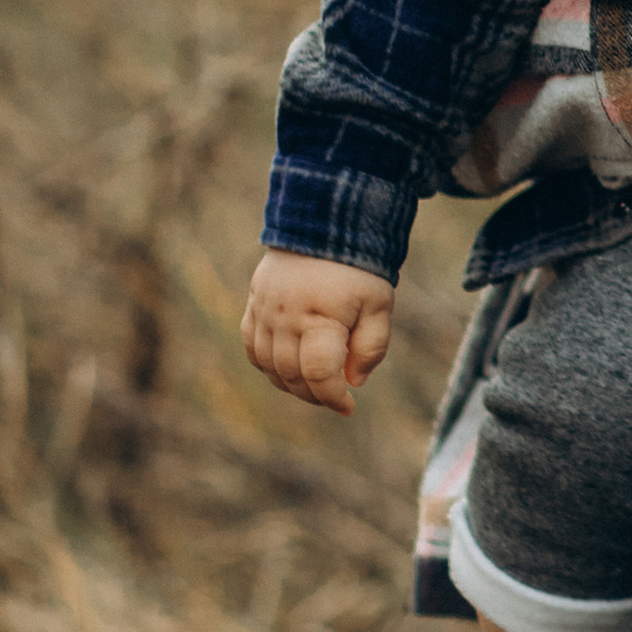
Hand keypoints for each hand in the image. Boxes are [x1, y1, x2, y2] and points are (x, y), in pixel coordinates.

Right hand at [242, 253, 394, 416]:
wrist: (324, 224)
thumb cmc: (358, 268)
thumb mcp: (379, 304)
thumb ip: (372, 347)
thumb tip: (353, 382)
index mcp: (320, 317)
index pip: (319, 374)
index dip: (333, 397)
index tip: (348, 407)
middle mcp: (285, 318)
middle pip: (291, 376)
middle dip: (314, 395)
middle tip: (335, 397)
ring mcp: (264, 312)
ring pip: (269, 367)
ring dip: (291, 385)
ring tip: (315, 385)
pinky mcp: (253, 306)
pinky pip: (252, 349)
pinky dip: (268, 366)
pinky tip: (289, 369)